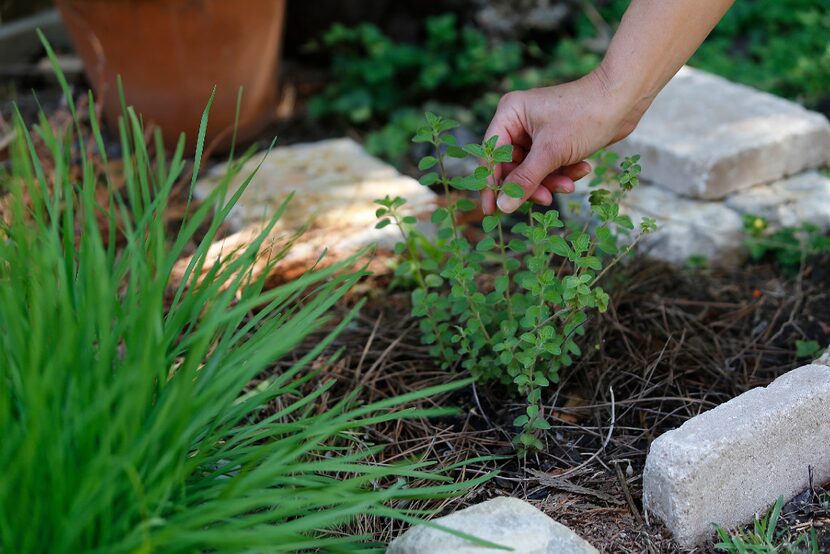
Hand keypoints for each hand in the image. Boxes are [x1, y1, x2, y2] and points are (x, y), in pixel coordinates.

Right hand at [482, 69, 642, 213]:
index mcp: (509, 115)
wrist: (624, 99)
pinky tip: (582, 169)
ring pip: (533, 169)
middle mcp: (519, 122)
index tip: (491, 211)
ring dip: (551, 181)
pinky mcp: (555, 139)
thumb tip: (502, 206)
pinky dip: (563, 172)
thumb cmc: (585, 116)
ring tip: (570, 184)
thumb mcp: (551, 152)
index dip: (491, 185)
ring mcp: (537, 131)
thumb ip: (524, 181)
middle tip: (547, 199)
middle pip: (513, 167)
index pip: (491, 156)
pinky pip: (550, 165)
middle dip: (532, 184)